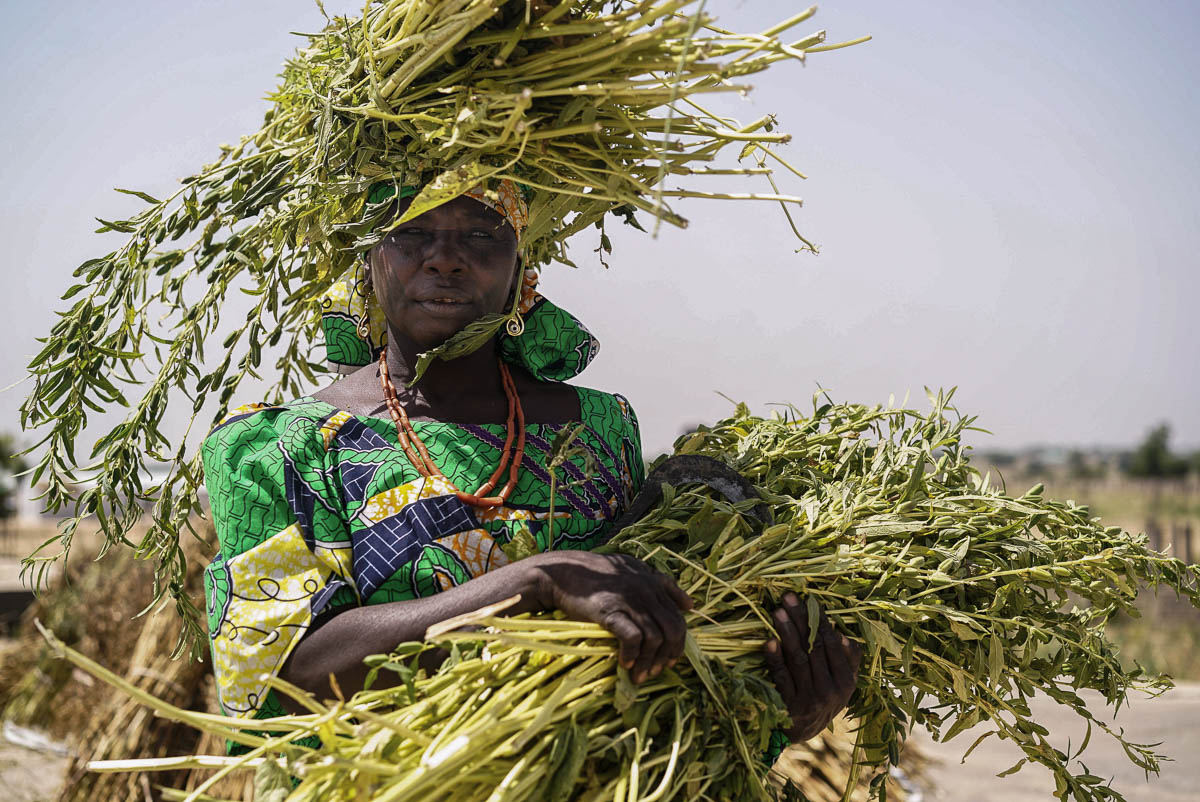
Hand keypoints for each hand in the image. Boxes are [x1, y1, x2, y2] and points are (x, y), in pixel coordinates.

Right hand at [528, 552, 692, 683]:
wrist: (562, 572)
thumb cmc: (596, 573)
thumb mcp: (633, 569)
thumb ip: (662, 584)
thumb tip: (690, 604)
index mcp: (653, 582)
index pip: (678, 617)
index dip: (678, 642)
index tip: (670, 659)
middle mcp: (646, 590)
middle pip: (672, 629)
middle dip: (668, 655)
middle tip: (655, 671)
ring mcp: (629, 600)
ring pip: (655, 638)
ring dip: (649, 662)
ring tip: (640, 675)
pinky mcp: (611, 610)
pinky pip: (633, 638)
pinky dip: (632, 655)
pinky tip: (625, 664)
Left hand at [763, 593, 861, 741]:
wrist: (802, 732)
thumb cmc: (823, 697)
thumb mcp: (842, 683)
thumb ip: (848, 660)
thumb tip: (842, 635)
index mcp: (846, 681)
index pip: (833, 644)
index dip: (821, 620)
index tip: (809, 599)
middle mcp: (830, 691)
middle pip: (814, 648)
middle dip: (801, 620)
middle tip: (788, 598)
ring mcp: (809, 699)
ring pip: (798, 659)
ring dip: (787, 633)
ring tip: (777, 612)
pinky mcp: (788, 706)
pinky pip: (781, 677)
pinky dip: (775, 658)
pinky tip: (769, 641)